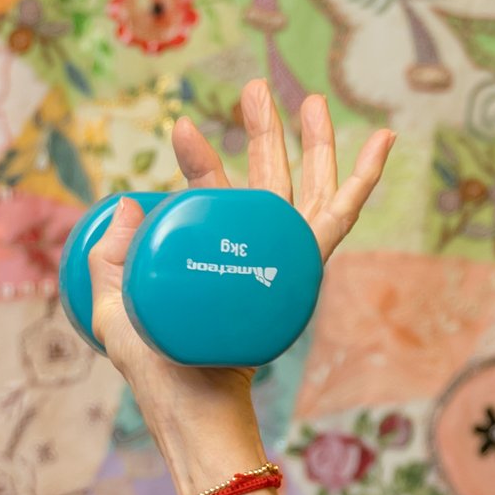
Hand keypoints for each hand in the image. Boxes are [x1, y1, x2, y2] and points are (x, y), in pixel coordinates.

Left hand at [83, 81, 393, 494]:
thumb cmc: (153, 372)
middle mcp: (252, 259)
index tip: (182, 126)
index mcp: (212, 259)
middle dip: (265, 133)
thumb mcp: (112, 309)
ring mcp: (281, 265)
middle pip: (267, 182)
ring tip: (311, 98)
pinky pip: (340, 220)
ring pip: (308, 191)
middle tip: (256, 88)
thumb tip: (128, 202)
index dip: (202, 160)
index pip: (211, 197)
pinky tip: (384, 139)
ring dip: (314, 143)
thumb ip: (110, 257)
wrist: (188, 406)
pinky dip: (365, 179)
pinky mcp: (304, 273)